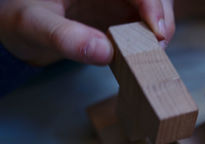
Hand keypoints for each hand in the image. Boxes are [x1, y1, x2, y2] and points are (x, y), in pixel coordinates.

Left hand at [0, 0, 174, 65]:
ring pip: (154, 7)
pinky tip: (144, 53)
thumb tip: (105, 53)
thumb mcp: (34, 25)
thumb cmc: (19, 16)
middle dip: (162, 18)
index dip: (153, 4)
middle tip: (157, 47)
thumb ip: (64, 37)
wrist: (18, 27)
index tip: (156, 32)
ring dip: (160, 29)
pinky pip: (146, 23)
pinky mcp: (122, 14)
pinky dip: (151, 39)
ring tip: (152, 53)